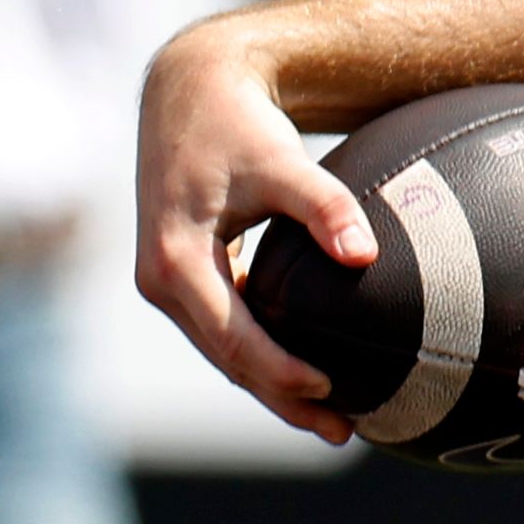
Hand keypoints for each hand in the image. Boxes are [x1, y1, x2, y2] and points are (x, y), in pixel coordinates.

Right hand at [134, 25, 373, 442]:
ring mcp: (166, 282)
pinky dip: (263, 355)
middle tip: (344, 433)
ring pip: (225, 351)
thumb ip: (325, 205)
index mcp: (173, 259)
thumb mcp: (282, 160)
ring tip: (335, 422)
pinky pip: (225, 330)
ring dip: (274, 387)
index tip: (328, 389)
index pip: (230, 335)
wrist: (191, 90)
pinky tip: (310, 376)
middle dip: (283, 398)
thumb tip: (364, 256)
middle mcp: (159, 280)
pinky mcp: (183, 277)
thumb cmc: (238, 124)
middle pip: (227, 358)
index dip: (278, 369)